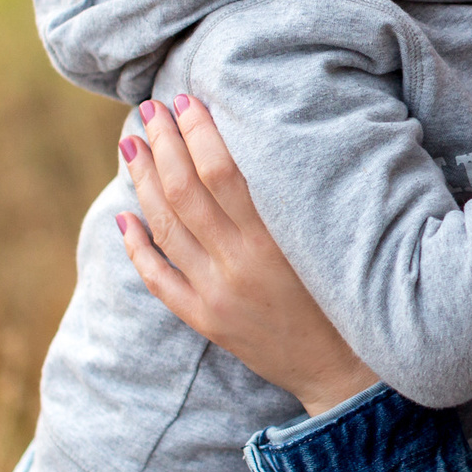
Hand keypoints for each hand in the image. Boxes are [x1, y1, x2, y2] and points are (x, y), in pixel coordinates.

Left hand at [116, 94, 378, 413]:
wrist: (344, 371)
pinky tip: (125, 216)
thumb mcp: (327, 240)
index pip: (221, 171)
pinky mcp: (206, 320)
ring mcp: (216, 295)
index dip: (198, 132)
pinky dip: (137, 246)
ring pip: (165, 228)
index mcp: (274, 239)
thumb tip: (261, 144)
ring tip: (132, 145)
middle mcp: (238, 265)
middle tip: (151, 111)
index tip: (186, 101)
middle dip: (163, 145)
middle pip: (184, 192)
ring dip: (144, 181)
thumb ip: (292, 200)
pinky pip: (159, 278)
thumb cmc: (347, 294)